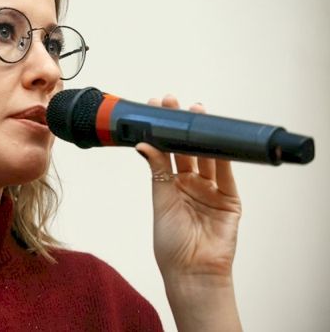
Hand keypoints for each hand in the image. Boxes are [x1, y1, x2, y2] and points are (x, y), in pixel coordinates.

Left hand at [135, 95, 241, 280]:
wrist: (192, 271)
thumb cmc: (171, 243)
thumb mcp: (161, 201)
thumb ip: (156, 171)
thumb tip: (143, 144)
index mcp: (169, 185)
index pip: (165, 151)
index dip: (161, 131)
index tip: (155, 109)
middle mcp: (190, 184)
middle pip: (186, 149)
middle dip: (181, 126)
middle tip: (173, 102)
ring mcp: (211, 190)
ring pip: (208, 156)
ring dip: (203, 135)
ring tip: (197, 111)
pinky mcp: (230, 200)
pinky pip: (227, 173)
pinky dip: (224, 156)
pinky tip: (218, 138)